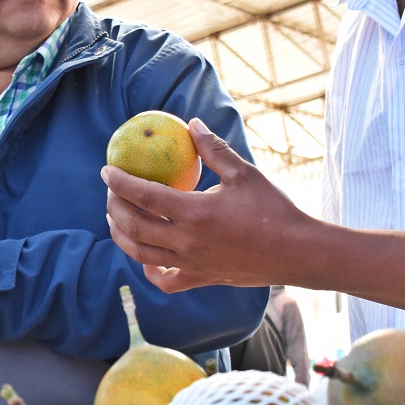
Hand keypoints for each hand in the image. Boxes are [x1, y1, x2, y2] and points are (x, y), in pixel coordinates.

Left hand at [103, 118, 317, 291]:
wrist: (297, 252)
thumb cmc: (274, 209)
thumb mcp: (244, 173)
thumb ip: (213, 149)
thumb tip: (192, 124)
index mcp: (196, 212)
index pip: (144, 195)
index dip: (120, 182)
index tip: (106, 170)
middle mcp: (188, 242)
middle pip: (134, 226)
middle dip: (114, 208)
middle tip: (111, 192)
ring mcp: (192, 264)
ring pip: (141, 254)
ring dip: (121, 236)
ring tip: (115, 218)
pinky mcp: (201, 279)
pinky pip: (165, 280)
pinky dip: (149, 269)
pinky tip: (145, 256)